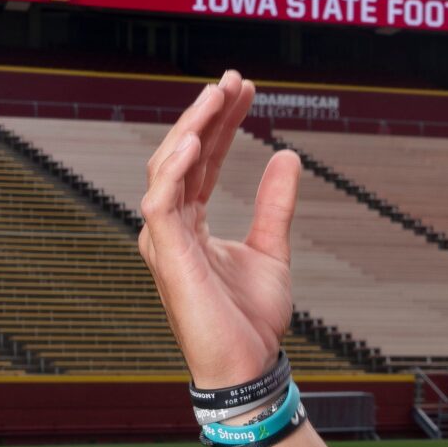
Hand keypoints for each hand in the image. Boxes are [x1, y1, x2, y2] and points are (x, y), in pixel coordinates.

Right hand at [136, 70, 302, 389]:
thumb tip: (287, 156)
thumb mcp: (271, 249)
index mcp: (191, 224)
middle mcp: (172, 227)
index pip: (202, 159)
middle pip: (182, 154)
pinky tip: (193, 138)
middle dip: (206, 114)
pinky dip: (173, 167)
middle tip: (234, 80)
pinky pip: (159, 201)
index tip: (246, 90)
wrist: (249, 366)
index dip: (222, 122)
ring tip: (217, 94)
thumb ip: (275, 204)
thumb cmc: (251, 320)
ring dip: (190, 127)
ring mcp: (165, 240)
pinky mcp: (167, 255)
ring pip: (166, 168)